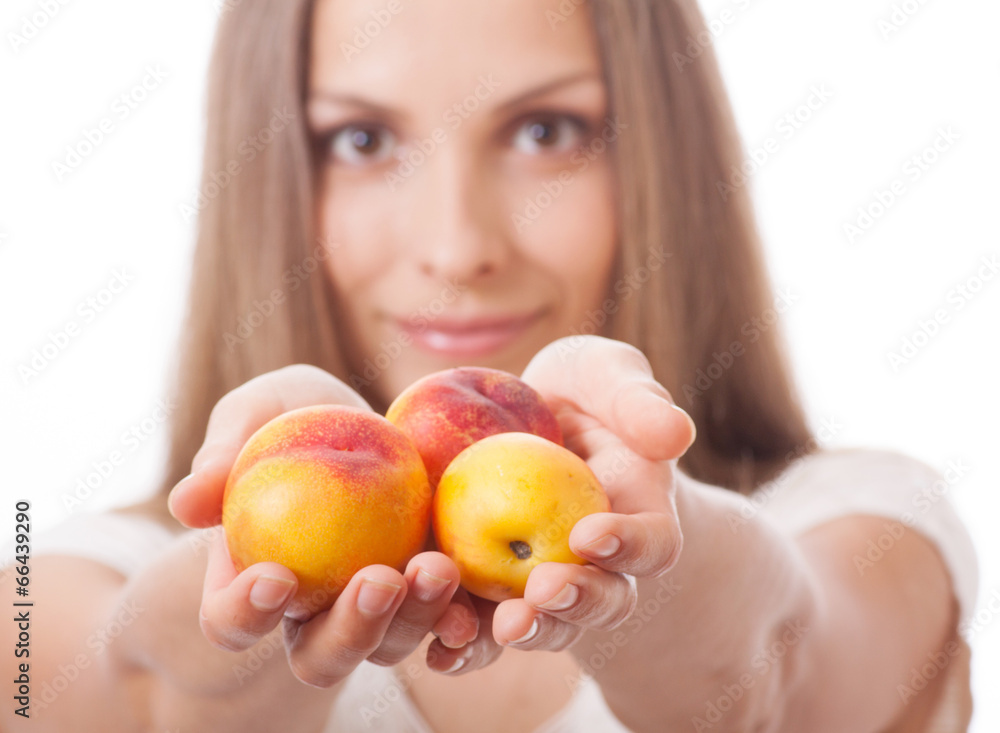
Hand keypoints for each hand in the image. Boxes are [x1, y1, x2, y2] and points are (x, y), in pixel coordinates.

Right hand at [168, 364, 498, 684]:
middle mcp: (313, 612)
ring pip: (389, 647)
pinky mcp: (430, 594)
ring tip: (439, 566)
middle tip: (379, 580)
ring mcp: (376, 610)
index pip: (232, 623)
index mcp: (254, 582)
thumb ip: (225, 449)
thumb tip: (188, 501)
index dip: (244, 614)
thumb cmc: (298, 416)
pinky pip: (447, 621)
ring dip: (415, 618)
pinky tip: (481, 596)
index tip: (275, 574)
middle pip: (320, 656)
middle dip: (350, 631)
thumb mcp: (260, 411)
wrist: (369, 419)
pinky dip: (463, 616)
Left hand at [491, 337, 694, 650]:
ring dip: (524, 631)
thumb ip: (636, 398)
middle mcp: (601, 565)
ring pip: (546, 624)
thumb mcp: (605, 374)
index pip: (652, 543)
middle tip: (541, 591)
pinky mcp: (494, 593)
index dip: (629, 545)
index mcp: (640, 516)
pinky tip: (437, 653)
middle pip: (603, 601)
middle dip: (576, 603)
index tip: (590, 534)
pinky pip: (485, 627)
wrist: (526, 418)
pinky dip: (465, 644)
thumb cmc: (579, 392)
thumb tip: (675, 433)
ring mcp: (547, 585)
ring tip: (496, 627)